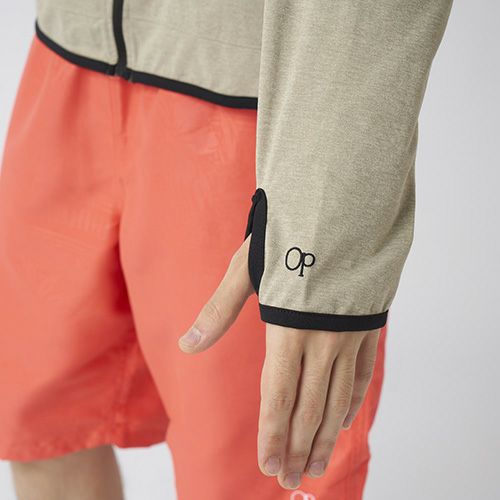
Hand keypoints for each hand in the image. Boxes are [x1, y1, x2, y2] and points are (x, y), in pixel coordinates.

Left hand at [178, 238, 380, 489]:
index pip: (278, 396)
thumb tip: (187, 344)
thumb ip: (219, 310)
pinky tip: (342, 423)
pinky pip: (360, 375)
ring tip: (315, 466)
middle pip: (308, 407)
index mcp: (289, 329)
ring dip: (324, 437)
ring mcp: (348, 337)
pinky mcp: (367, 328)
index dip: (272, 434)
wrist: (342, 211)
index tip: (267, 465)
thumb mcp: (247, 268)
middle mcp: (322, 341)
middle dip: (296, 447)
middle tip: (290, 480)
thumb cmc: (289, 236)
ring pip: (336, 400)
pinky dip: (350, 403)